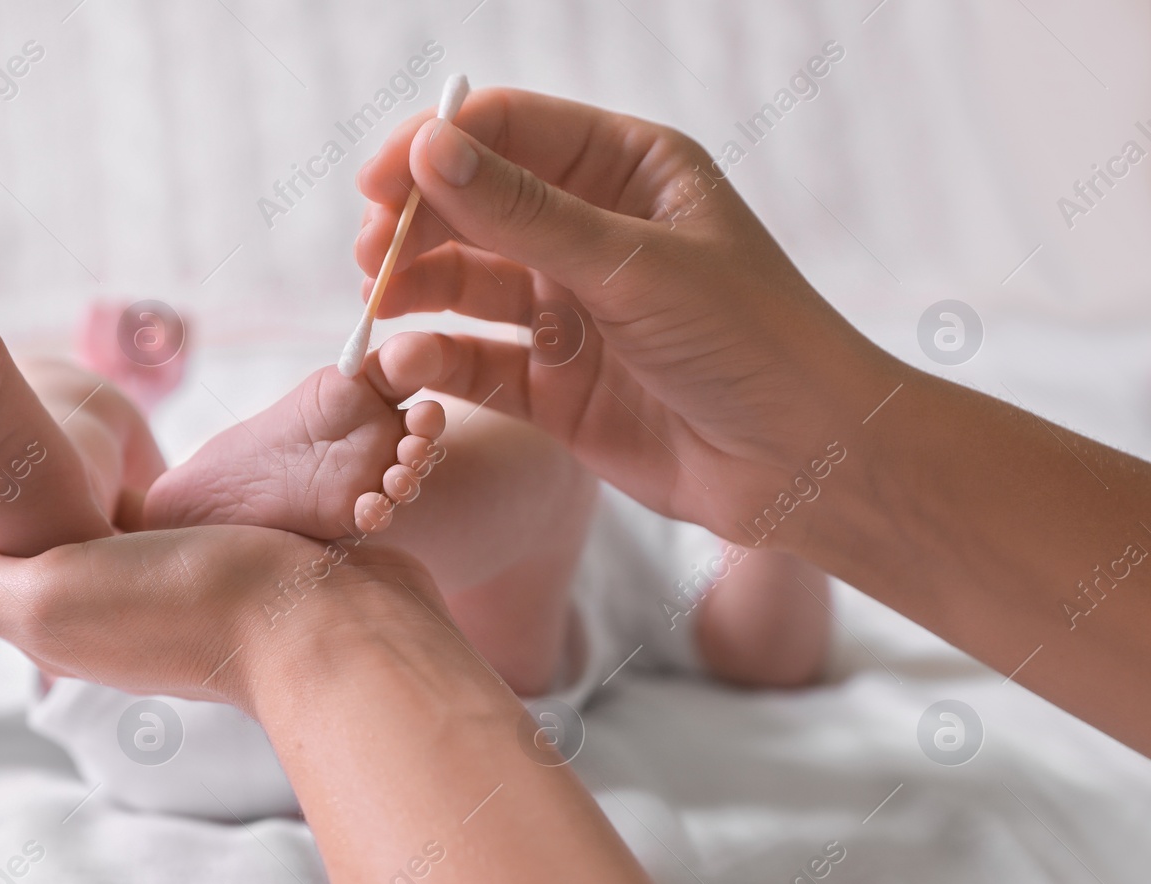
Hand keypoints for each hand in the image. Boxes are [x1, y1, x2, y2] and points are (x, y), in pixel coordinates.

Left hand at [0, 464, 434, 707]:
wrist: (322, 622)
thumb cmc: (187, 608)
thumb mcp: (52, 595)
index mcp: (41, 614)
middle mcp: (86, 603)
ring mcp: (143, 584)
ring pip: (58, 532)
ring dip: (16, 491)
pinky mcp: (195, 561)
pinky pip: (119, 524)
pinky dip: (86, 493)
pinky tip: (96, 473)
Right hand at [356, 87, 895, 538]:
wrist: (801, 462)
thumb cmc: (749, 341)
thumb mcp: (633, 266)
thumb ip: (526, 214)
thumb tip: (429, 152)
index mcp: (628, 171)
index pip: (511, 132)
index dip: (438, 148)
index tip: (379, 182)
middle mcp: (591, 232)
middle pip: (476, 206)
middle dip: (417, 224)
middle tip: (371, 252)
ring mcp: (569, 310)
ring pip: (466, 283)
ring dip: (416, 289)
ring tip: (375, 304)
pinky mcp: (552, 386)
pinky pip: (475, 360)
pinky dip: (436, 359)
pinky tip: (407, 363)